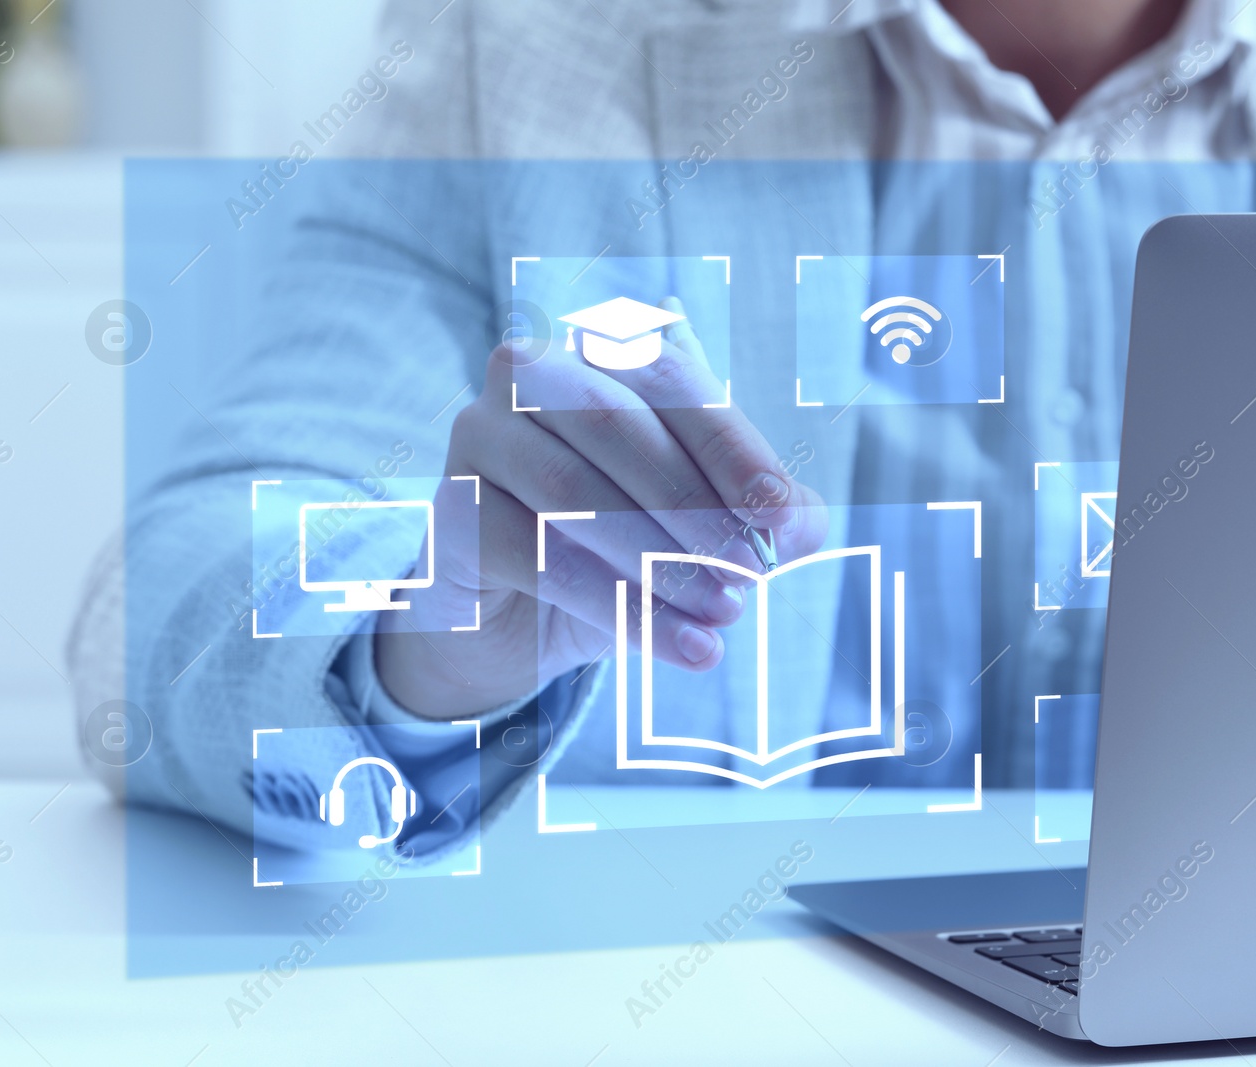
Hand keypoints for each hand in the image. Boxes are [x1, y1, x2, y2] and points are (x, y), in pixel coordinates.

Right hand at [375, 299, 825, 718]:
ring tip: (722, 617)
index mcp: (598, 351)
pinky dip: (617, 606)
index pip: (674, 381)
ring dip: (661, 563)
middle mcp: (528, 372)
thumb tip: (803, 524)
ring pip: (575, 493)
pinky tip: (677, 648)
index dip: (736, 452)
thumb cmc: (623, 545)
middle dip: (697, 508)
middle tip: (752, 577)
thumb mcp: (704, 524)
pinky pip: (539, 558)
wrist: (523, 615)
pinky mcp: (452, 511)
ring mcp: (478, 435)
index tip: (786, 521)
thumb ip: (760, 512)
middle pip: (620, 425)